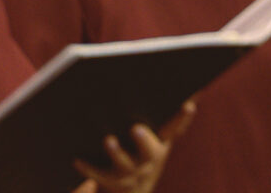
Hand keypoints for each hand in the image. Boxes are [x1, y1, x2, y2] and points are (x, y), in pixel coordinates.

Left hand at [73, 102, 194, 192]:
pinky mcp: (110, 181)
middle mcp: (149, 160)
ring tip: (109, 140)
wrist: (134, 192)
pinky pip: (98, 175)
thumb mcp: (162, 137)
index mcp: (161, 145)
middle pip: (149, 151)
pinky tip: (77, 158)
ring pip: (123, 163)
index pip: (176, 130)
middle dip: (144, 140)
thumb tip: (193, 87)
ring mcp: (130, 173)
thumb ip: (172, 117)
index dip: (183, 118)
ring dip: (116, 152)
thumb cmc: (147, 152)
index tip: (188, 104)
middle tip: (137, 128)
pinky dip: (88, 167)